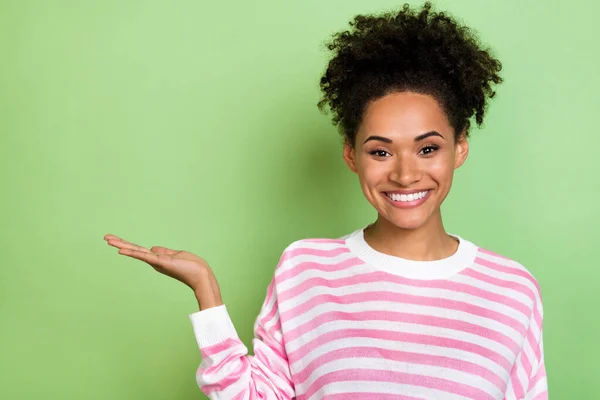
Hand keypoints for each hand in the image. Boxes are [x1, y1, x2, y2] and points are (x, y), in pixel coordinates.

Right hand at [103, 234, 222, 309]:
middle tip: (105, 238)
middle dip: (120, 243)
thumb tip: (153, 248)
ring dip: (121, 245)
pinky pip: (144, 256)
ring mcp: (156, 262)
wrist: (201, 275)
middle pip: (134, 250)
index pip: (139, 250)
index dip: (127, 245)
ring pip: (136, 252)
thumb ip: (164, 252)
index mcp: (157, 258)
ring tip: (108, 240)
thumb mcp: (176, 254)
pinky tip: (121, 250)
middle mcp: (154, 261)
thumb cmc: (191, 266)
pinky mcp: (160, 262)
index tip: (115, 240)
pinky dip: (132, 253)